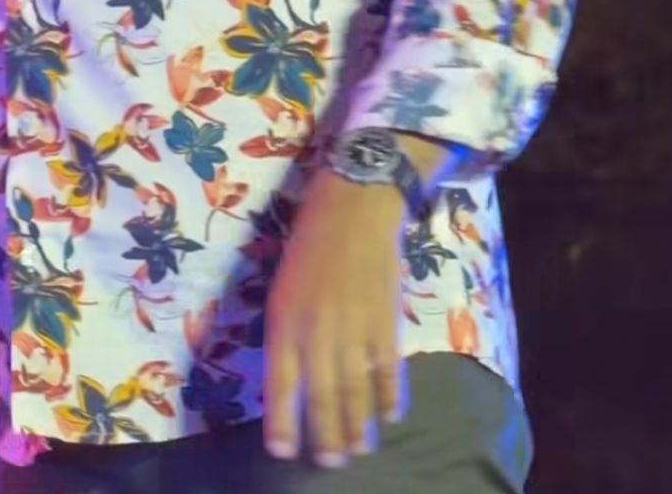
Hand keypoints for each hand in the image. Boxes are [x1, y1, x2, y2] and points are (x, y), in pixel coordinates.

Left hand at [264, 169, 407, 467]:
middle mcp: (318, 331)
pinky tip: (391, 415)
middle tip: (331, 462)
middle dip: (326, 435)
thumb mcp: (283, 288)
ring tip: (360, 449)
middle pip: (322, 397)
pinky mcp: (386, 321)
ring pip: (357, 390)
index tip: (283, 452)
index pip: (280, 384)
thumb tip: (293, 379)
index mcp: (285, 321)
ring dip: (359, 425)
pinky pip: (389, 369)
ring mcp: (355, 329)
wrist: (354, 209)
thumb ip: (287, 333)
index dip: (282, 422)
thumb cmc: (310, 244)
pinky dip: (391, 395)